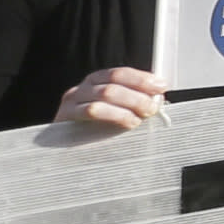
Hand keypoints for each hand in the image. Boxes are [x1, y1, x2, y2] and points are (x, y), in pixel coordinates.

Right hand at [54, 65, 169, 135]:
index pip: (120, 73)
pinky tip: (128, 123)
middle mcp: (83, 88)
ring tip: (141, 117)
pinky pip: (91, 110)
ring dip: (129, 104)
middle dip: (138, 95)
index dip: (142, 79)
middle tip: (152, 107)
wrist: (63, 150)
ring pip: (105, 94)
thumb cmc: (93, 130)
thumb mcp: (114, 111)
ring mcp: (72, 101)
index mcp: (96, 81)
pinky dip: (114, 115)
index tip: (160, 87)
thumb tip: (157, 98)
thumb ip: (132, 102)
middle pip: (113, 83)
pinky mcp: (65, 116)